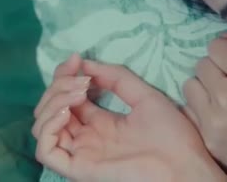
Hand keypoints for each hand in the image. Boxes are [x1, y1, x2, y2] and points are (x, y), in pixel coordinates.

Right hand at [32, 54, 226, 181]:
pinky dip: (48, 128)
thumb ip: (117, 78)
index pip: (67, 98)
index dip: (65, 76)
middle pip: (51, 110)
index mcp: (100, 122)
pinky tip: (67, 112)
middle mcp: (87, 137)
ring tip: (78, 93)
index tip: (75, 59)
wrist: (184, 162)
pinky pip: (46, 152)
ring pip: (42, 128)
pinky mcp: (80, 168)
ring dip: (52, 103)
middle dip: (58, 86)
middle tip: (80, 79)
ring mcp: (82, 152)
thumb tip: (86, 63)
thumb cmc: (171, 133)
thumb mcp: (144, 95)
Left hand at [183, 34, 226, 171]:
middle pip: (201, 63)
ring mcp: (213, 118)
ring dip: (204, 86)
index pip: (217, 45)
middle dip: (216, 67)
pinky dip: (200, 107)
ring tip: (221, 96)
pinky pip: (189, 109)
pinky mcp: (206, 137)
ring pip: (190, 85)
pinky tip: (218, 114)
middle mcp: (226, 95)